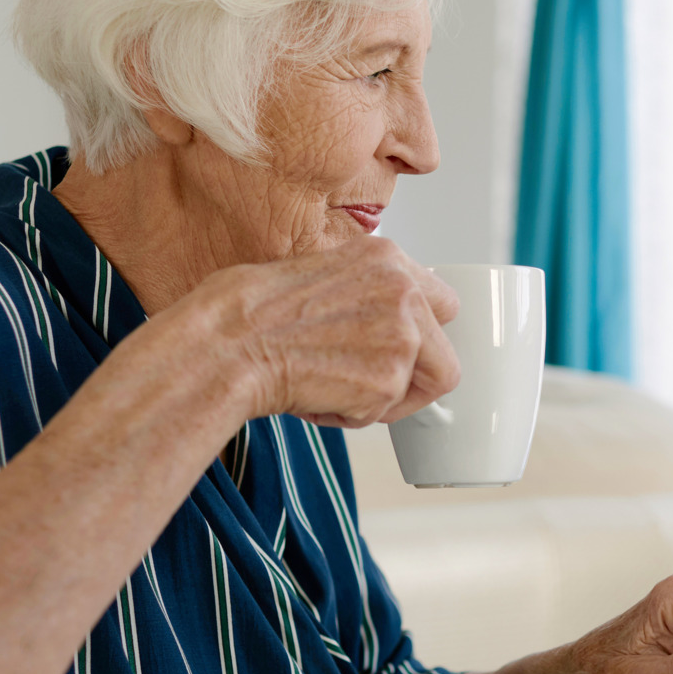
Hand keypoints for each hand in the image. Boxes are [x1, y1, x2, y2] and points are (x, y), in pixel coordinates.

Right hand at [184, 237, 459, 427]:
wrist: (228, 342)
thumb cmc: (254, 312)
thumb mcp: (323, 274)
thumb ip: (368, 295)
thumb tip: (387, 329)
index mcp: (388, 258)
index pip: (442, 303)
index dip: (420, 336)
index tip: (399, 350)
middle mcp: (405, 291)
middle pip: (444, 355)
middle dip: (412, 379)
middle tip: (367, 382)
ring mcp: (402, 335)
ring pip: (418, 390)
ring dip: (378, 399)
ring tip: (329, 384)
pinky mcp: (388, 379)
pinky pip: (383, 414)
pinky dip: (351, 415)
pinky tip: (315, 393)